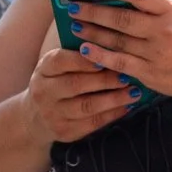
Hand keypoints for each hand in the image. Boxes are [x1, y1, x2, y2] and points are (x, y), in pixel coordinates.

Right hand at [25, 46, 141, 143]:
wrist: (36, 116)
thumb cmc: (58, 81)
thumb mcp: (59, 66)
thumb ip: (79, 54)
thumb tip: (110, 41)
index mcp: (44, 69)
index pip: (61, 61)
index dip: (83, 59)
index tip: (106, 57)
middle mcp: (43, 92)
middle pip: (76, 84)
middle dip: (105, 80)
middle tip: (128, 75)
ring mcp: (52, 114)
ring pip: (87, 106)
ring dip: (114, 99)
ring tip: (134, 92)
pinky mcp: (64, 131)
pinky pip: (92, 123)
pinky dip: (113, 114)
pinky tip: (128, 106)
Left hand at [67, 0, 171, 101]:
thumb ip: (159, 2)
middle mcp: (164, 30)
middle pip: (121, 19)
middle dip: (93, 12)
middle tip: (74, 7)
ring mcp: (156, 53)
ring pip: (116, 40)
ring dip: (92, 32)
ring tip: (75, 26)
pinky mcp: (150, 73)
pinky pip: (119, 62)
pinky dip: (100, 55)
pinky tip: (85, 49)